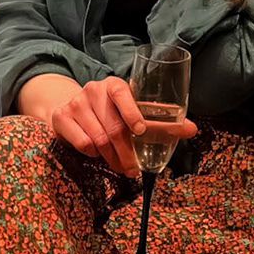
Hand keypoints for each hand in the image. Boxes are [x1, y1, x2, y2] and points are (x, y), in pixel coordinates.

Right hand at [18, 72, 195, 176]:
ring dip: (112, 158)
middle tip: (134, 169)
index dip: (132, 112)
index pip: (123, 94)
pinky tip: (98, 153)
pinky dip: (93, 153)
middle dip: (126, 152)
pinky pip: (82, 143)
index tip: (140, 131)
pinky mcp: (61, 118)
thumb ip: (160, 122)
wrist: (68, 107)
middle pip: (113, 126)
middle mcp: (93, 90)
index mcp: (113, 85)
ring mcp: (75, 103)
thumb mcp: (131, 113)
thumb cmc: (109, 113)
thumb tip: (192, 129)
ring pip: (98, 138)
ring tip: (120, 166)